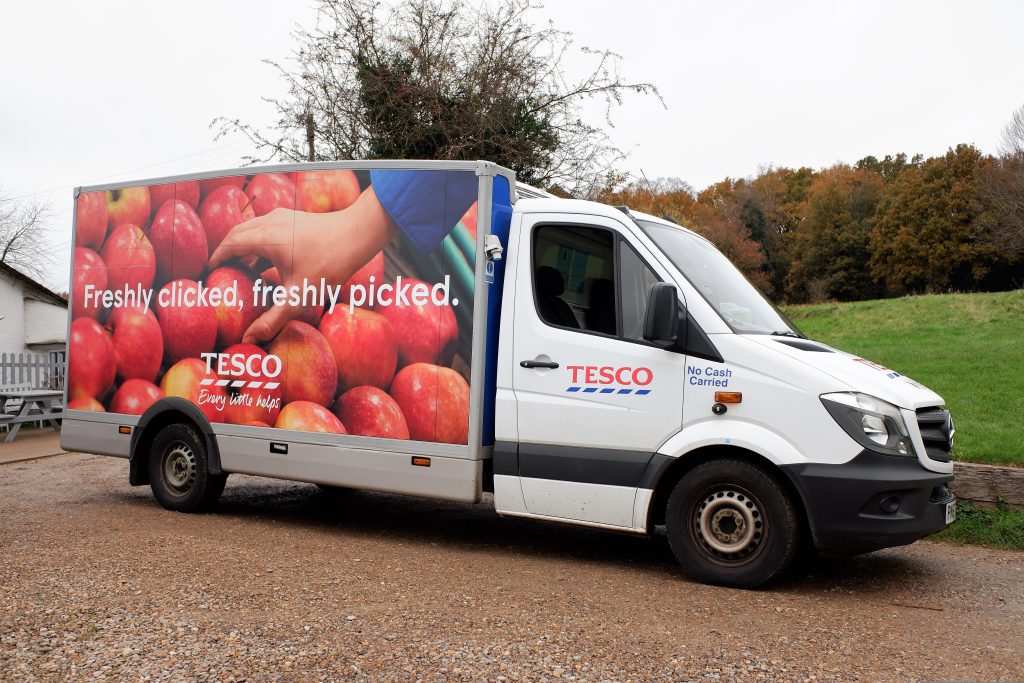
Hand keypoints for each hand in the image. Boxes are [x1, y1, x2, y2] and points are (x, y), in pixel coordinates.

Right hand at [209, 187, 396, 343]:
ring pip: (252, 229)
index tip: (208, 272)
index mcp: (264, 238)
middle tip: (221, 272)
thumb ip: (273, 319)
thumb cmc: (329, 264)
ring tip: (242, 269)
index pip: (229, 245)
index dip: (216, 258)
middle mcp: (269, 222)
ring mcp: (283, 217)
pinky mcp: (294, 218)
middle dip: (226, 252)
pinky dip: (259, 242)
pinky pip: (267, 228)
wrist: (358, 235)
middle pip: (237, 234)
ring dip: (243, 246)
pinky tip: (268, 263)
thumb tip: (250, 339)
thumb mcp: (299, 296)